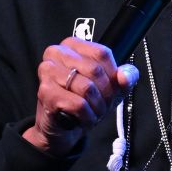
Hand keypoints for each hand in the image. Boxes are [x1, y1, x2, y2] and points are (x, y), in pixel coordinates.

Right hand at [22, 37, 135, 155]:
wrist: (61, 126)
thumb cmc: (84, 100)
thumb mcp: (111, 85)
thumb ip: (125, 76)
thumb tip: (125, 76)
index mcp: (71, 44)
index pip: (102, 53)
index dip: (113, 75)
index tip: (112, 88)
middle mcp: (55, 53)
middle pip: (95, 71)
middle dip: (105, 94)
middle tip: (102, 105)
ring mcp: (48, 71)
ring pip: (87, 88)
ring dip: (96, 107)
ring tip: (93, 112)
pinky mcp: (46, 92)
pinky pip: (78, 104)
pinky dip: (87, 117)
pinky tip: (83, 119)